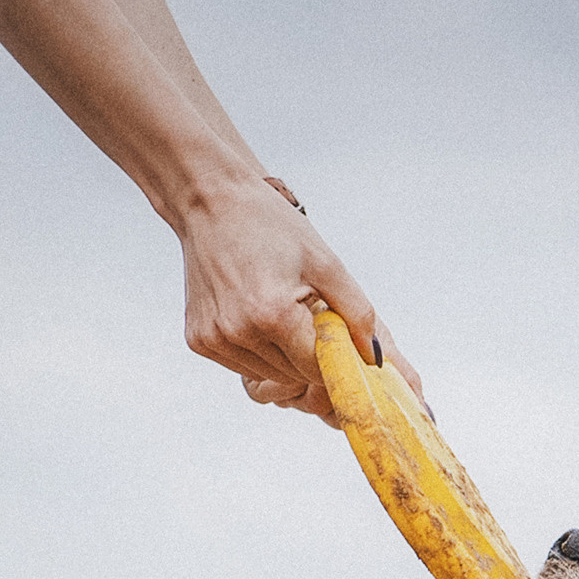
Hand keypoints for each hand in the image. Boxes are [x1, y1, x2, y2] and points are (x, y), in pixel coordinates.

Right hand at [180, 175, 422, 427]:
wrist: (212, 202)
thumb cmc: (269, 226)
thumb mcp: (326, 264)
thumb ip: (358, 314)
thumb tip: (377, 357)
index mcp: (274, 315)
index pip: (320, 368)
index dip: (337, 361)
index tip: (345, 348)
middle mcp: (240, 333)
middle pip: (296, 376)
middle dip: (311, 357)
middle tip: (310, 318)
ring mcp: (216, 340)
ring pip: (271, 375)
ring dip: (285, 356)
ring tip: (282, 311)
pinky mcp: (200, 341)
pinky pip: (243, 365)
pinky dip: (259, 350)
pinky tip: (257, 315)